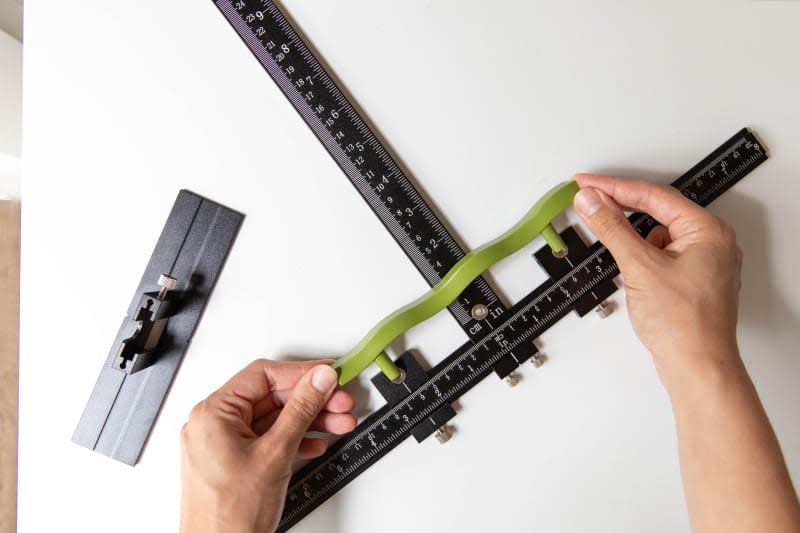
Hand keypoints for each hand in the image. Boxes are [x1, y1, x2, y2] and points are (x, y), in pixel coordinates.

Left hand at [180, 359, 356, 532]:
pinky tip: (317, 442)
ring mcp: (224, 444)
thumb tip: (318, 379)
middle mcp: (215, 424)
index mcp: (214, 413)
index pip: (262, 376)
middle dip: (311, 400)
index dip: (300, 373)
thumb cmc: (228, 516)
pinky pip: (268, 439)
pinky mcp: (235, 461)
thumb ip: (300, 411)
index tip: (328, 375)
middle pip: (272, 397)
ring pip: (274, 419)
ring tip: (339, 422)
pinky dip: (295, 439)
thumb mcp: (275, 454)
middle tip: (341, 401)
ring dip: (309, 419)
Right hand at [572, 174, 742, 387]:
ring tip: (609, 240)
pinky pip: (661, 256)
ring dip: (631, 237)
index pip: (653, 196)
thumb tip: (593, 202)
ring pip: (657, 236)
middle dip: (622, 208)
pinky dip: (641, 257)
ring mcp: (703, 263)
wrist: (697, 366)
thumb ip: (612, 228)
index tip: (587, 184)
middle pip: (657, 212)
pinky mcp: (691, 281)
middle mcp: (711, 243)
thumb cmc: (685, 324)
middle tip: (590, 201)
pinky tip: (629, 269)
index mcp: (707, 230)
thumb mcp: (639, 266)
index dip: (614, 188)